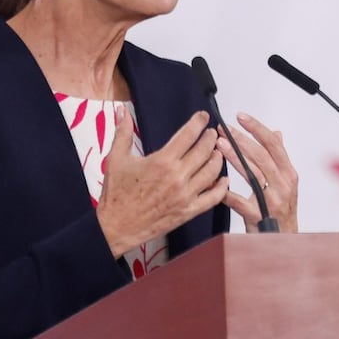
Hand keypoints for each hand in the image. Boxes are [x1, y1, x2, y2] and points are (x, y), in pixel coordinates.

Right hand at [96, 108, 228, 257]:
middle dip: (211, 138)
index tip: (203, 117)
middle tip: (212, 133)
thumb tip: (123, 112)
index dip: (199, 122)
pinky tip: (223, 179)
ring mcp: (185, 195)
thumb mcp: (116, 159)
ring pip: (212, 172)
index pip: (188, 135)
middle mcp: (177, 177)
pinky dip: (221, 187)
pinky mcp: (188, 211)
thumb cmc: (116, 195)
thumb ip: (122, 132)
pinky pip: (213, 198)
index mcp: (162, 161)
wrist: (116, 226)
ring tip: (217, 151)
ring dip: (217, 158)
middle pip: (204, 150)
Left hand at [217, 112, 298, 232]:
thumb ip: (279, 158)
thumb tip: (276, 133)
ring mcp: (272, 201)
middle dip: (240, 139)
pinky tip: (215, 184)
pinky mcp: (259, 216)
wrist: (283, 240)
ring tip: (218, 146)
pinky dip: (226, 192)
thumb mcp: (285, 182)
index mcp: (288, 174)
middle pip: (261, 155)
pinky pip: (240, 201)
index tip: (241, 117)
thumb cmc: (281, 211)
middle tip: (223, 129)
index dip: (257, 128)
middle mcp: (283, 185)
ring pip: (252, 173)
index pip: (274, 144)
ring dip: (234, 158)